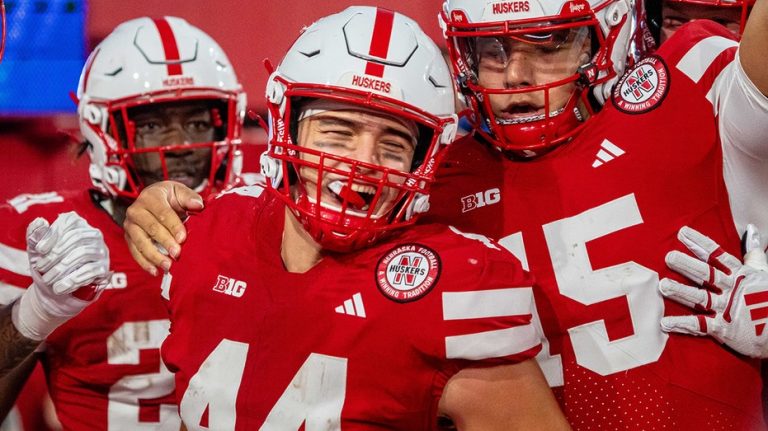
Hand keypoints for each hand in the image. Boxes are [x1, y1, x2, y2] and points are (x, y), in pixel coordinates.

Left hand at [12, 212, 110, 339]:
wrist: (53, 291)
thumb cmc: (47, 266)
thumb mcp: (36, 251)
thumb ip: (35, 234)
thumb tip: (40, 221)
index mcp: (77, 225)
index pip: (69, 222)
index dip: (53, 235)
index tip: (39, 250)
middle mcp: (93, 235)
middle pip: (77, 237)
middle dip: (56, 254)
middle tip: (41, 268)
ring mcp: (101, 251)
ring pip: (84, 253)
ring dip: (62, 268)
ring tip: (49, 280)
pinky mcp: (104, 268)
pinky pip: (91, 271)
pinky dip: (73, 280)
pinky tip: (60, 288)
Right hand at [123, 181, 202, 274]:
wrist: (154, 199)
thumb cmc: (170, 197)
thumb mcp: (180, 192)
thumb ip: (189, 197)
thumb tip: (198, 205)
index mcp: (150, 197)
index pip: (163, 213)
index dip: (173, 226)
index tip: (183, 238)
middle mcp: (136, 210)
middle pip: (151, 228)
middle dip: (165, 242)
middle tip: (177, 254)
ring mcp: (130, 225)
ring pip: (140, 242)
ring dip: (154, 256)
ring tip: (168, 266)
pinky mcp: (128, 238)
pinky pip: (134, 252)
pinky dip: (144, 263)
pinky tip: (155, 271)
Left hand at [659, 225, 767, 357]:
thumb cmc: (767, 299)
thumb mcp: (762, 274)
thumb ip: (753, 255)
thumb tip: (751, 231)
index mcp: (739, 274)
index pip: (717, 255)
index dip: (700, 243)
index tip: (682, 232)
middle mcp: (731, 289)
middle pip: (706, 274)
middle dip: (687, 265)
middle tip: (669, 257)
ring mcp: (726, 308)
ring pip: (700, 298)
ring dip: (681, 292)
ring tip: (663, 285)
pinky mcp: (723, 328)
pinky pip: (700, 325)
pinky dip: (683, 324)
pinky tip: (665, 322)